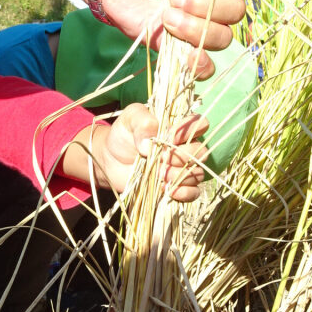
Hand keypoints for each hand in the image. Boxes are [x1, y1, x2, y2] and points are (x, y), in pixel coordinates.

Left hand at [93, 104, 208, 201]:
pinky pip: (194, 192)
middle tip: (160, 159)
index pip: (200, 124)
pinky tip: (168, 190)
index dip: (189, 131)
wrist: (111, 159)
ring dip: (180, 176)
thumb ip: (142, 121)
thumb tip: (150, 143)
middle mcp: (185, 148)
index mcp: (179, 128)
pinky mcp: (177, 186)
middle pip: (200, 152)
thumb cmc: (124, 135)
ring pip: (198, 173)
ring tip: (160, 175)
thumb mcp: (129, 119)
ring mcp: (182, 169)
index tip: (170, 136)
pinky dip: (184, 192)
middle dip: (181, 157)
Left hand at [102, 0, 248, 77]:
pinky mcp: (180, 49)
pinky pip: (205, 66)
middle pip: (235, 13)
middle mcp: (214, 4)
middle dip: (207, 6)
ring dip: (197, 29)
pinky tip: (189, 55)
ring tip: (168, 16)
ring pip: (222, 38)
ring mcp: (199, 28)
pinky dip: (202, 64)